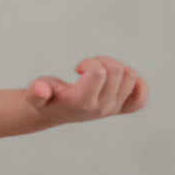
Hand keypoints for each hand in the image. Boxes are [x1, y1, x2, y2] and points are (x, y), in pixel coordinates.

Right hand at [25, 56, 147, 124]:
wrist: (49, 113)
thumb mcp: (34, 94)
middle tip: (87, 68)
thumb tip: (40, 90)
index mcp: (81, 102)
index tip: (78, 68)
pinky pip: (140, 97)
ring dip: (116, 67)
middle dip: (103, 61)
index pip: (100, 72)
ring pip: (130, 76)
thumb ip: (36, 92)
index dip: (90, 62)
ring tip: (99, 72)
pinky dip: (135, 84)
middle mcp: (100, 107)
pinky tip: (117, 80)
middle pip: (118, 71)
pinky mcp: (118, 109)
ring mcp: (111, 109)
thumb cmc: (42, 98)